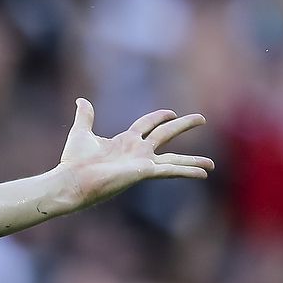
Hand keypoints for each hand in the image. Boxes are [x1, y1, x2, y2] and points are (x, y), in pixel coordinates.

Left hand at [58, 99, 213, 205]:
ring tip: (211, 165)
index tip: (170, 112)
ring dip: (192, 161)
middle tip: (202, 118)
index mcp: (125, 141)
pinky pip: (170, 170)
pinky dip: (187, 170)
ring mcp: (141, 162)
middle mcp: (136, 151)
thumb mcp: (81, 133)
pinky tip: (203, 173)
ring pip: (173, 159)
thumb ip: (85, 117)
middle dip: (183, 125)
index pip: (147, 125)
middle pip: (165, 133)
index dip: (159, 117)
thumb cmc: (74, 162)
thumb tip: (81, 101)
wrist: (71, 181)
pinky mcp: (143, 172)